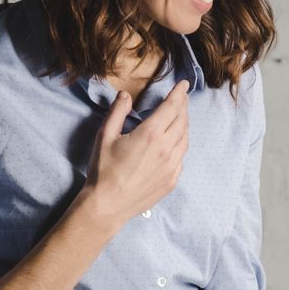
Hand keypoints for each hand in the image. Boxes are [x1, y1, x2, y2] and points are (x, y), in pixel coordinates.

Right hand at [78, 80, 189, 224]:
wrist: (108, 204)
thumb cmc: (103, 170)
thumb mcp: (105, 136)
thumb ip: (117, 112)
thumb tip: (125, 96)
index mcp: (150, 134)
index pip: (172, 108)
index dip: (179, 94)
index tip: (184, 84)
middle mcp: (166, 149)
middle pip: (182, 121)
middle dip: (183, 106)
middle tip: (181, 98)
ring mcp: (172, 166)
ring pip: (184, 139)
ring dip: (184, 125)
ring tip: (180, 117)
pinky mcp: (172, 180)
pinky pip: (181, 157)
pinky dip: (180, 144)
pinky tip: (174, 142)